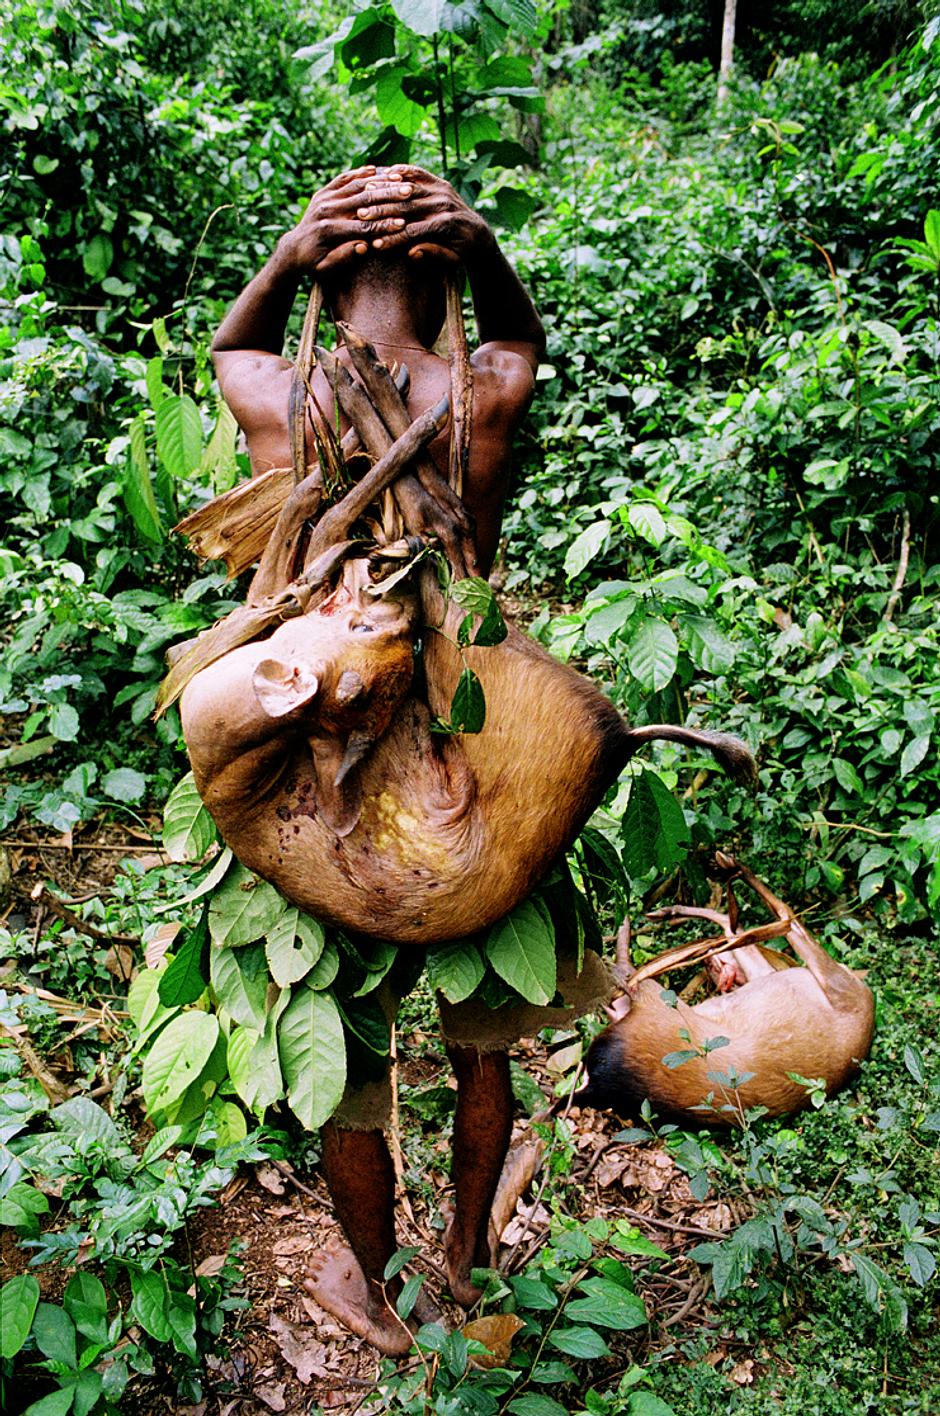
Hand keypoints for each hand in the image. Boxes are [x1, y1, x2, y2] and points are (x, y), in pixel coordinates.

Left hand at [279, 167, 413, 275]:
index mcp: (329, 231)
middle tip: (409, 193)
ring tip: (399, 178)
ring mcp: (324, 199)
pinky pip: (344, 179)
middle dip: (388, 197)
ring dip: (379, 181)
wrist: (293, 249)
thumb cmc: (313, 264)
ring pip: (355, 185)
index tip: (404, 223)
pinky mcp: (323, 192)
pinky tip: (376, 169)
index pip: (363, 226)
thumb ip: (344, 257)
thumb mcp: (326, 268)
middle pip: (363, 201)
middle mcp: (326, 211)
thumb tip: (364, 247)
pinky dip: (360, 173)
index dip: (384, 225)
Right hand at [356, 166, 494, 265]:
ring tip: (364, 196)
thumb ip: (433, 255)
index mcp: (446, 226)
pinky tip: (380, 175)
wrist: (478, 234)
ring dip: (385, 191)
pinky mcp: (440, 183)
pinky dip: (399, 172)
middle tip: (359, 217)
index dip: (392, 239)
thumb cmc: (461, 253)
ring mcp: (443, 191)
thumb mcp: (451, 260)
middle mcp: (444, 205)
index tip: (373, 245)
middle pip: (407, 207)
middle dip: (382, 212)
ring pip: (408, 188)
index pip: (413, 232)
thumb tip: (412, 254)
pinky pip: (417, 173)